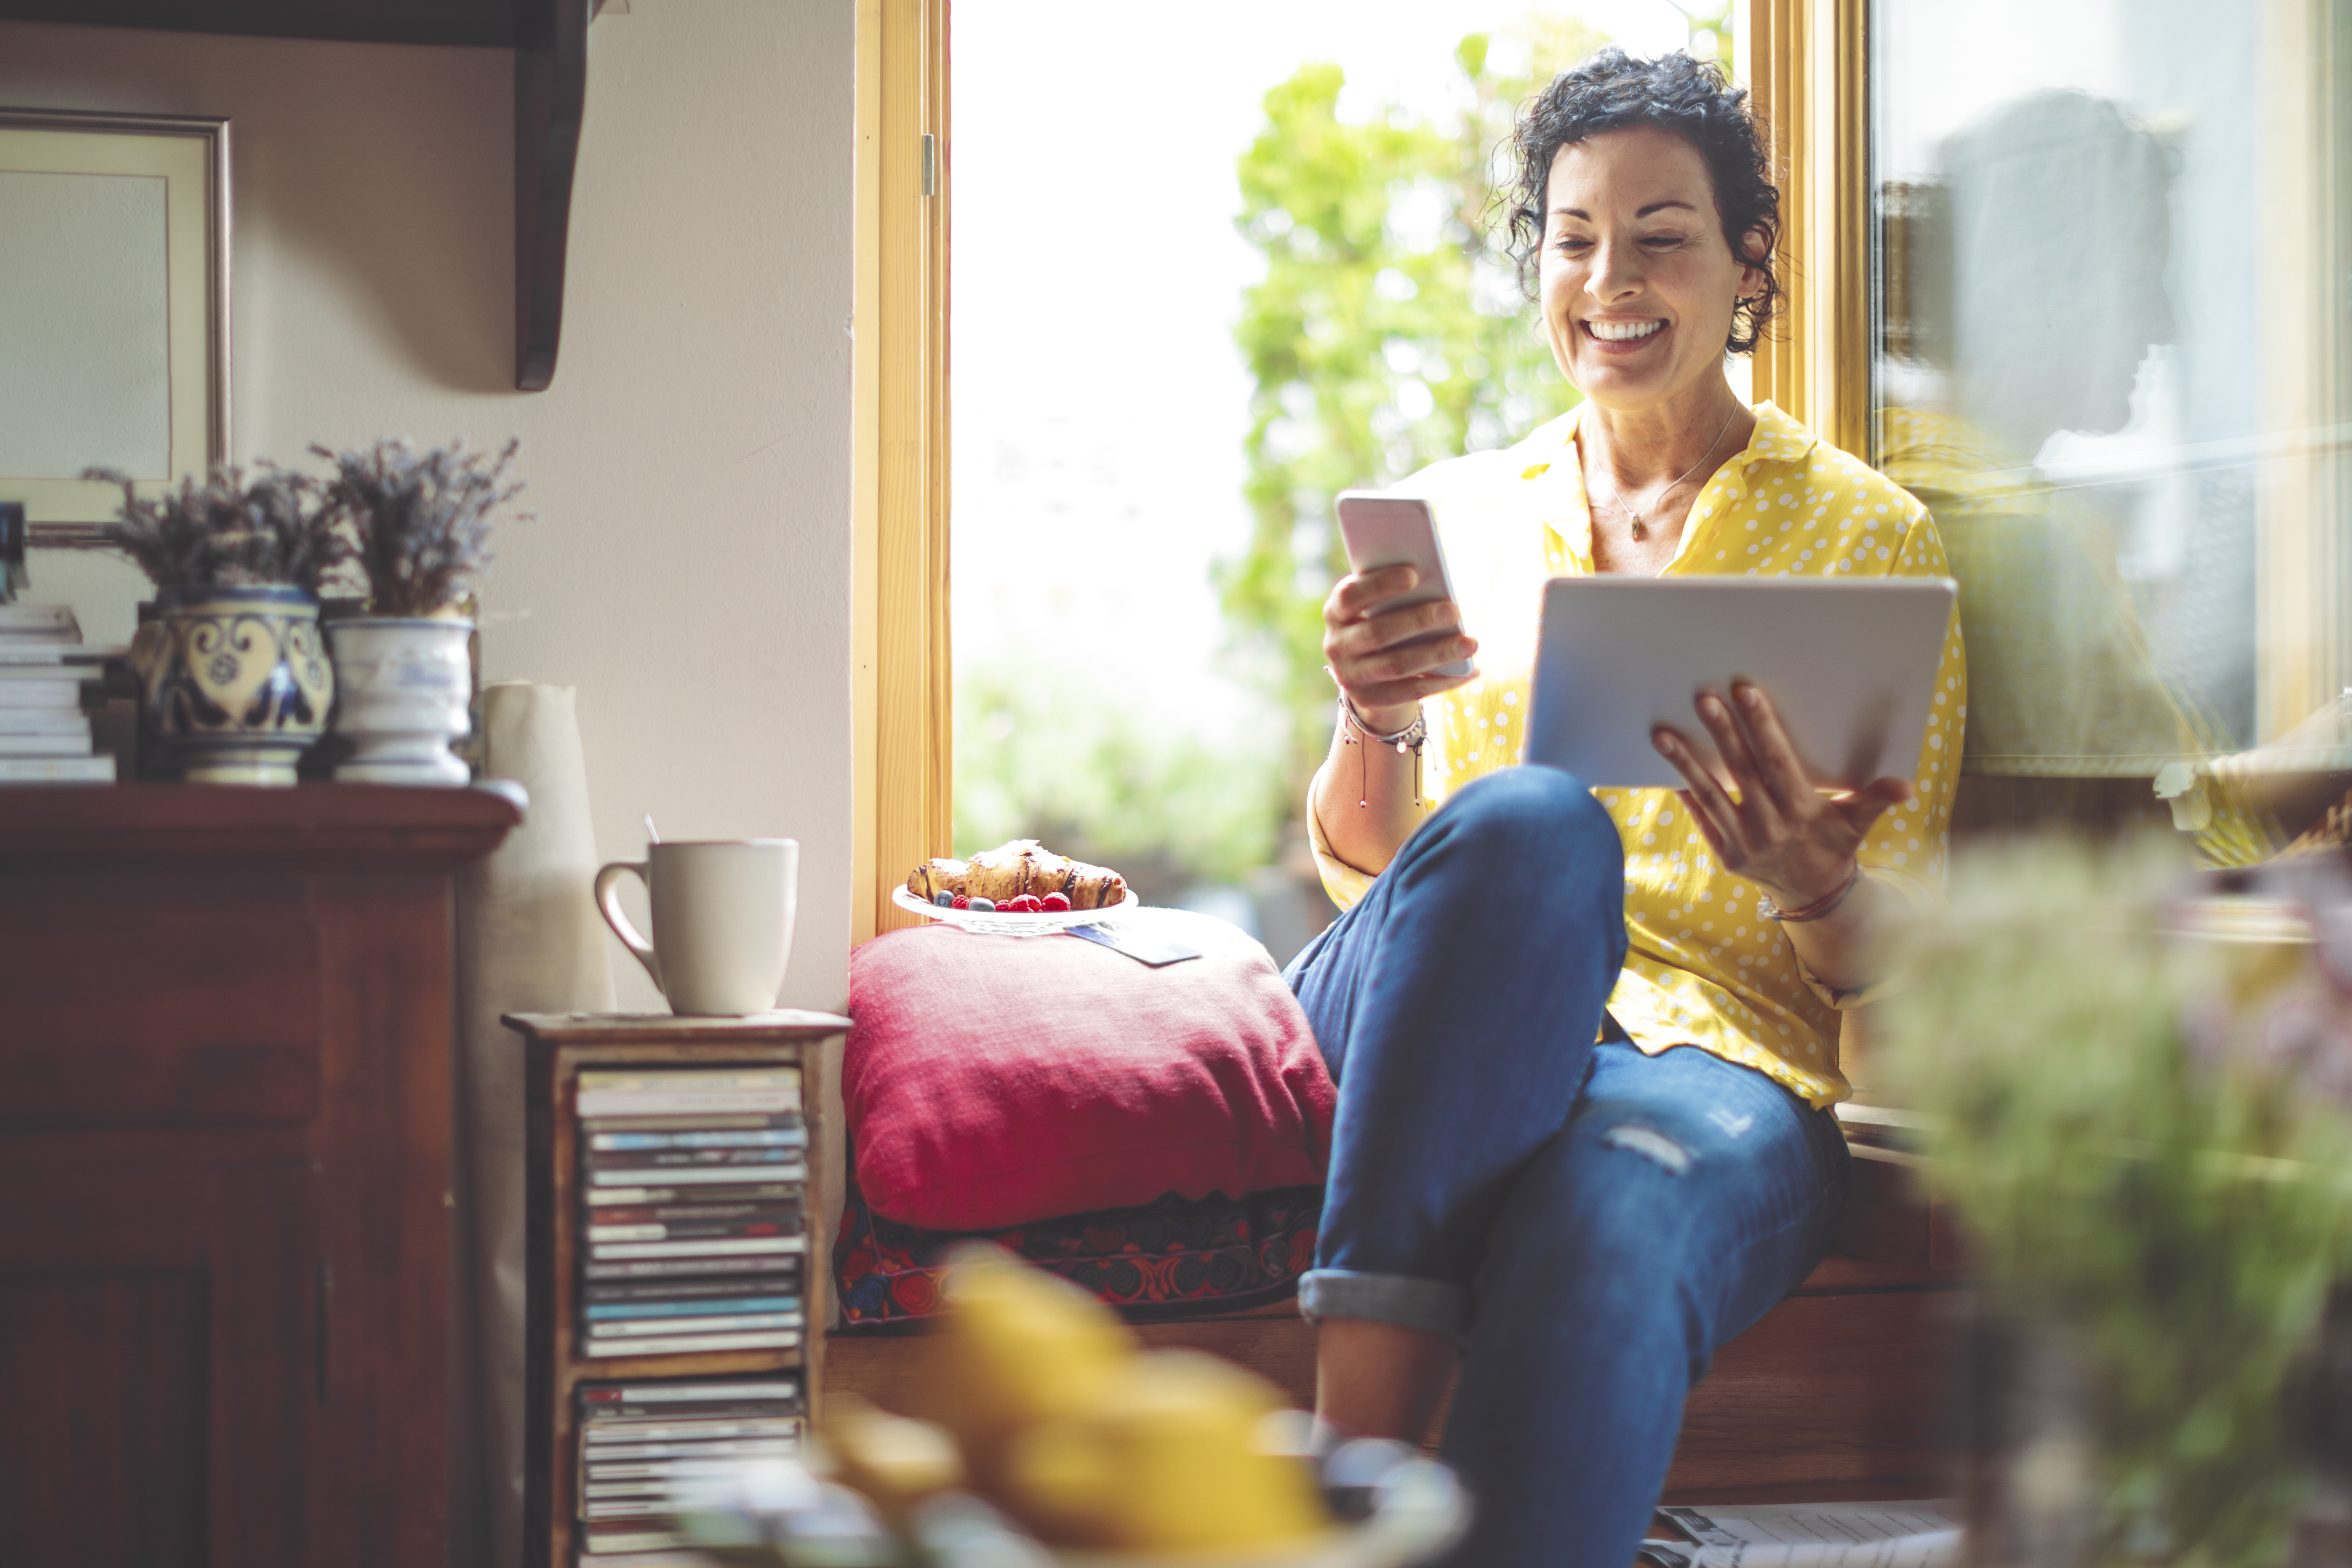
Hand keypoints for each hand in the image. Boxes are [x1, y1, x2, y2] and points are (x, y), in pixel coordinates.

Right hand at [1322, 565, 1479, 731]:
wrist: (1367, 671)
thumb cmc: (1383, 620)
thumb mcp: (1380, 605)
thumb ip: (1396, 594)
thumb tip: (1437, 584)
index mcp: (1336, 612)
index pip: (1350, 596)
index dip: (1379, 585)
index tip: (1413, 575)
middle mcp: (1336, 645)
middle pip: (1377, 633)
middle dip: (1417, 621)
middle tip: (1452, 611)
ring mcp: (1350, 676)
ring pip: (1396, 665)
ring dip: (1437, 654)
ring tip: (1470, 644)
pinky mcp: (1370, 699)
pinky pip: (1410, 691)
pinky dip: (1442, 681)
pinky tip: (1469, 672)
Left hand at [1651, 680, 1909, 909]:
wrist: (1814, 894)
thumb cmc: (1835, 846)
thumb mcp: (1858, 823)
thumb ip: (1876, 800)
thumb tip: (1906, 786)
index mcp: (1801, 811)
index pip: (1777, 761)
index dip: (1761, 727)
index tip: (1745, 693)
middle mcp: (1769, 826)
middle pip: (1741, 771)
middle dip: (1722, 734)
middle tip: (1703, 699)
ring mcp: (1743, 842)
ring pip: (1710, 795)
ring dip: (1685, 763)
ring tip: (1662, 735)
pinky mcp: (1725, 854)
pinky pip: (1700, 819)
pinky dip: (1684, 795)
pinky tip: (1666, 769)